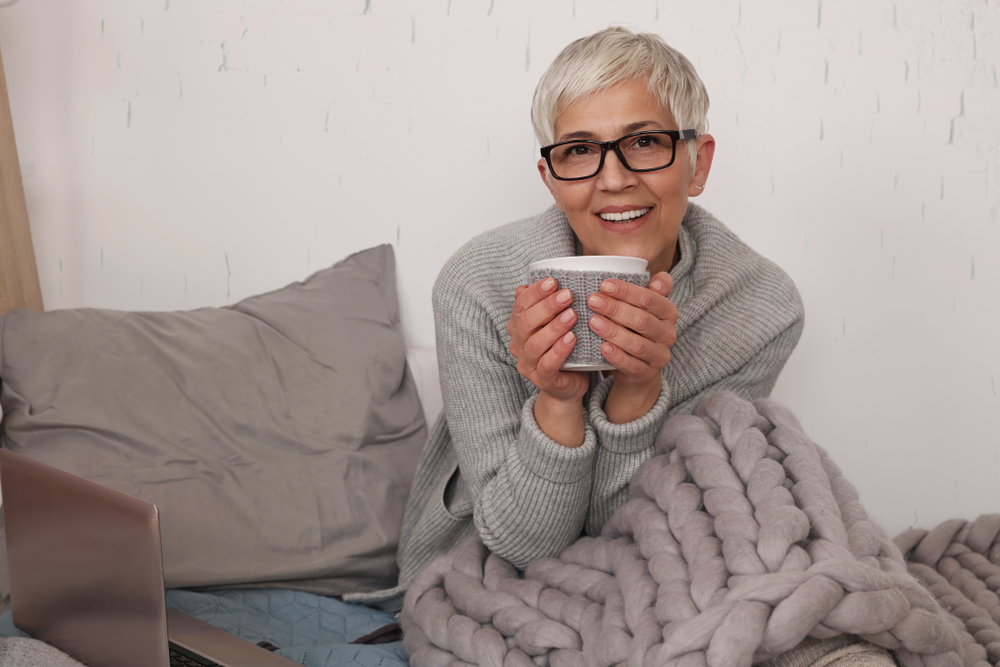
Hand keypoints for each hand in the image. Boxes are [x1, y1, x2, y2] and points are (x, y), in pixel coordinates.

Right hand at [506, 277, 588, 402]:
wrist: (568, 383)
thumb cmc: (563, 347)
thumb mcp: (554, 323)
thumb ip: (545, 305)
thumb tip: (527, 284)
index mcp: (518, 327)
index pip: (521, 305)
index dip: (535, 292)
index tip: (554, 281)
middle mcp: (518, 345)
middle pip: (526, 322)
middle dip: (547, 306)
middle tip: (568, 295)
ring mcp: (528, 364)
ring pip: (535, 343)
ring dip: (554, 327)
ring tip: (573, 315)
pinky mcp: (543, 380)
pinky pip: (548, 364)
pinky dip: (559, 350)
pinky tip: (572, 338)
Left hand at [585, 272, 677, 420]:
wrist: (638, 368)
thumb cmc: (636, 330)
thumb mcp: (644, 309)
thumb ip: (649, 292)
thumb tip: (658, 278)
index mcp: (669, 313)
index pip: (649, 299)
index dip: (626, 291)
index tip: (603, 284)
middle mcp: (668, 334)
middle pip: (642, 320)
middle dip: (615, 309)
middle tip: (592, 300)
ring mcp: (659, 356)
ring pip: (637, 343)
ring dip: (613, 331)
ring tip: (593, 322)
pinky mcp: (647, 373)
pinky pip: (632, 365)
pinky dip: (617, 356)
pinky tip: (602, 347)